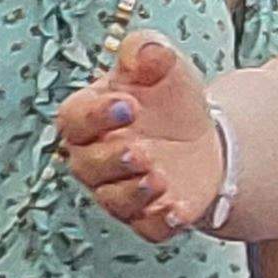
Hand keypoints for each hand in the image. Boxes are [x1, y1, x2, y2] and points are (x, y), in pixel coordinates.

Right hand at [57, 32, 222, 240]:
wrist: (204, 136)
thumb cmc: (167, 96)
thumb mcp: (161, 62)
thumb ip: (148, 49)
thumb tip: (148, 52)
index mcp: (89, 117)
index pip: (73, 120)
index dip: (95, 116)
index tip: (129, 105)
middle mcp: (95, 158)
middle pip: (86, 167)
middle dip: (112, 161)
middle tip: (140, 151)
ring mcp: (119, 191)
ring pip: (112, 201)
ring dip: (133, 193)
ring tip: (159, 178)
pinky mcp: (148, 215)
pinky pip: (145, 228)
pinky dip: (159, 223)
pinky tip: (176, 210)